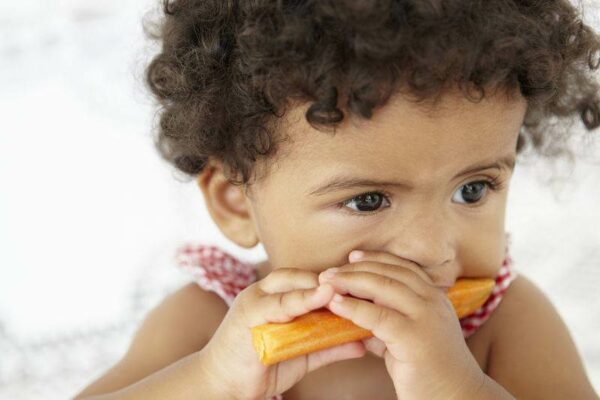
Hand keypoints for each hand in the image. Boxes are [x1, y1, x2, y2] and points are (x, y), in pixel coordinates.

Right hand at [201, 268, 366, 399]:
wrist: (224, 385)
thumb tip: (361, 344)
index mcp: (276, 298)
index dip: (333, 281)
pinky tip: (321, 298)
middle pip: (299, 276)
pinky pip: (276, 304)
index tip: (361, 285)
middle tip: (357, 284)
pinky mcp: (246, 315)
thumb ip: (328, 346)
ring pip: (288, 286)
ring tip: (340, 289)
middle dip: (327, 280)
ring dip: (315, 288)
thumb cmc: (262, 366)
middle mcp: (264, 293)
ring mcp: (254, 301)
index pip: (307, 279)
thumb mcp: (302, 354)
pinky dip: (299, 300)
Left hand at [318, 250, 484, 399]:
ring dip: (350, 282)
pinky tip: (336, 304)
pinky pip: (378, 316)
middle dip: (356, 268)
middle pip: (390, 272)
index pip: (402, 267)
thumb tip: (356, 315)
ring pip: (384, 287)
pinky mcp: (415, 338)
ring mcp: (426, 318)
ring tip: (326, 283)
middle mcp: (433, 302)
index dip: (374, 259)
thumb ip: (385, 324)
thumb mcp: (407, 339)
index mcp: (435, 298)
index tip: (351, 258)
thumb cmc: (431, 373)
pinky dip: (354, 307)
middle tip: (329, 272)